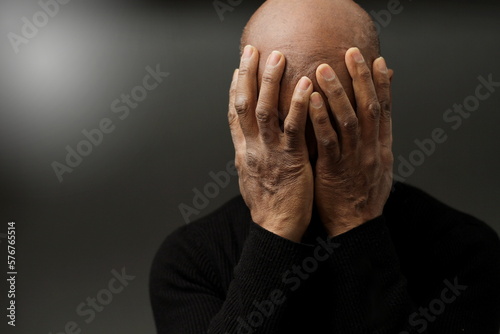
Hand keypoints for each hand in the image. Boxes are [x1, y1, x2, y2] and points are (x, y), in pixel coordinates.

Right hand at [228, 45, 313, 242]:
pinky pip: (293, 128)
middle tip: (253, 50)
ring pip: (265, 111)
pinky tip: (306, 85)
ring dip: (270, 82)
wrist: (276, 229)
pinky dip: (298, 105)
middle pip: (244, 105)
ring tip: (277, 57)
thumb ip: (252, 155)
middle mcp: (251, 148)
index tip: (237, 68)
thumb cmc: (268, 204)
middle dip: (247, 75)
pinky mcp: (291, 160)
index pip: (234, 114)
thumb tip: (250, 142)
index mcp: (243, 151)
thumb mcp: (252, 176)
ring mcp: (269, 153)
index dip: (234, 89)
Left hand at [308, 47, 393, 236]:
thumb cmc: (361, 198)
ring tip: (324, 69)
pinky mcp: (334, 170)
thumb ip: (375, 145)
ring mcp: (354, 160)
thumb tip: (375, 125)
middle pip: (369, 108)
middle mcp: (371, 150)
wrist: (355, 229)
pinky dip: (321, 118)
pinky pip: (328, 140)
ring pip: (349, 120)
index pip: (385, 111)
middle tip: (352, 53)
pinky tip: (312, 100)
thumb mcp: (377, 169)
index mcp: (381, 149)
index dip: (383, 85)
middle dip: (361, 79)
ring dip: (337, 93)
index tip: (378, 62)